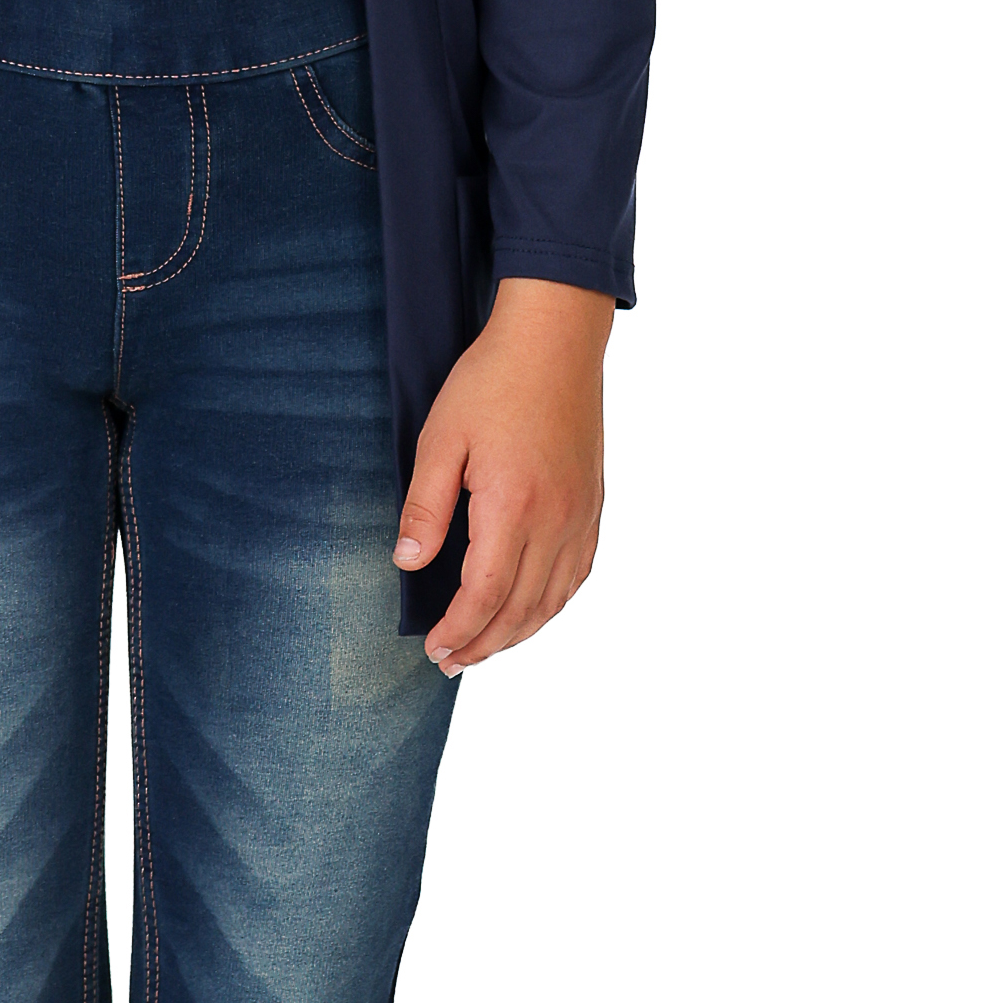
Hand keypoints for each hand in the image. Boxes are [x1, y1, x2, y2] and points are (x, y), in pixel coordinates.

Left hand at [393, 276, 612, 673]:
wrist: (555, 340)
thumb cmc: (492, 382)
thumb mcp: (441, 439)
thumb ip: (426, 508)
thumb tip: (408, 564)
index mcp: (514, 507)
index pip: (484, 594)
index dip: (458, 630)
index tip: (433, 648)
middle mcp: (556, 521)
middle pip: (520, 609)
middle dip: (483, 644)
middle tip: (450, 663)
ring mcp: (581, 515)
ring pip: (553, 599)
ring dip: (517, 633)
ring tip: (483, 648)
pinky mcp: (593, 505)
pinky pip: (577, 573)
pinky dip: (551, 604)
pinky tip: (530, 611)